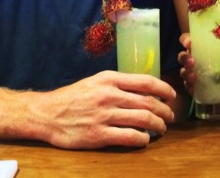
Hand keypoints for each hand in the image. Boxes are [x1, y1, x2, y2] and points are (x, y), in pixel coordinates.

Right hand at [32, 70, 175, 148]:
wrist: (47, 114)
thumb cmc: (73, 97)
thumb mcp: (95, 82)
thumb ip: (117, 84)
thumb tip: (144, 89)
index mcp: (109, 79)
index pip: (145, 81)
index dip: (163, 89)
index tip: (171, 95)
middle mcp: (108, 95)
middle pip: (148, 102)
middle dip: (164, 110)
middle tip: (170, 115)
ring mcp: (104, 115)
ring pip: (143, 119)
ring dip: (158, 125)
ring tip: (162, 128)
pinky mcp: (99, 135)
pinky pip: (130, 137)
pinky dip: (143, 139)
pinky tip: (145, 139)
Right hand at [178, 33, 219, 97]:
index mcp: (200, 49)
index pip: (187, 40)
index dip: (185, 40)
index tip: (188, 43)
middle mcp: (193, 59)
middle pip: (182, 56)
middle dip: (184, 57)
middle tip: (192, 62)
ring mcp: (191, 73)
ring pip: (182, 71)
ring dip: (186, 73)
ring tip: (193, 76)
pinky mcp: (192, 86)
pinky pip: (187, 86)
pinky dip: (189, 86)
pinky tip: (193, 88)